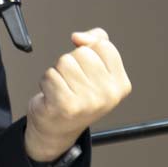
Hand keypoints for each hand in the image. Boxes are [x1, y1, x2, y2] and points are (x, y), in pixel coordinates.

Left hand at [25, 28, 131, 161]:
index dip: (89, 49)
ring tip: (62, 88)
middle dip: (72, 62)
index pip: (104, 45)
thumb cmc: (77, 94)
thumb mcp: (97, 69)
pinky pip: (50, 75)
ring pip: (65, 61)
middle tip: (72, 82)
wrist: (57, 130)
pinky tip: (52, 95)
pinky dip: (46, 82)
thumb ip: (97, 42)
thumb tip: (78, 37)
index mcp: (121, 84)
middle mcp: (109, 95)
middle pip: (83, 52)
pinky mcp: (65, 105)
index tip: (86, 68)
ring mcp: (88, 101)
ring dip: (58, 72)